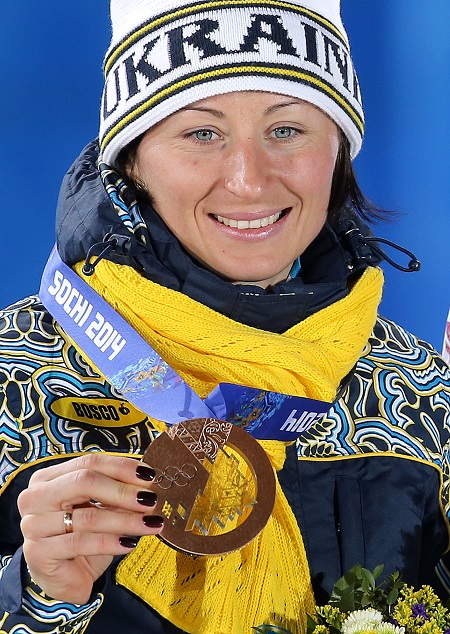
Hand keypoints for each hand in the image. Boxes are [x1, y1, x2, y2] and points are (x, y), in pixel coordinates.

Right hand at [18, 454, 163, 603]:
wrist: (66, 578)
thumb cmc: (83, 537)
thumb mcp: (101, 509)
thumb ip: (118, 493)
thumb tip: (148, 480)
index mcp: (48, 478)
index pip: (88, 463)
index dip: (121, 467)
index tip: (149, 475)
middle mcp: (34, 497)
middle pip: (84, 482)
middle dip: (123, 491)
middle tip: (151, 499)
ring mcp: (32, 525)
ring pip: (87, 516)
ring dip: (125, 520)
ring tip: (151, 523)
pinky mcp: (37, 553)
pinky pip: (81, 543)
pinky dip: (110, 542)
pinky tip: (130, 543)